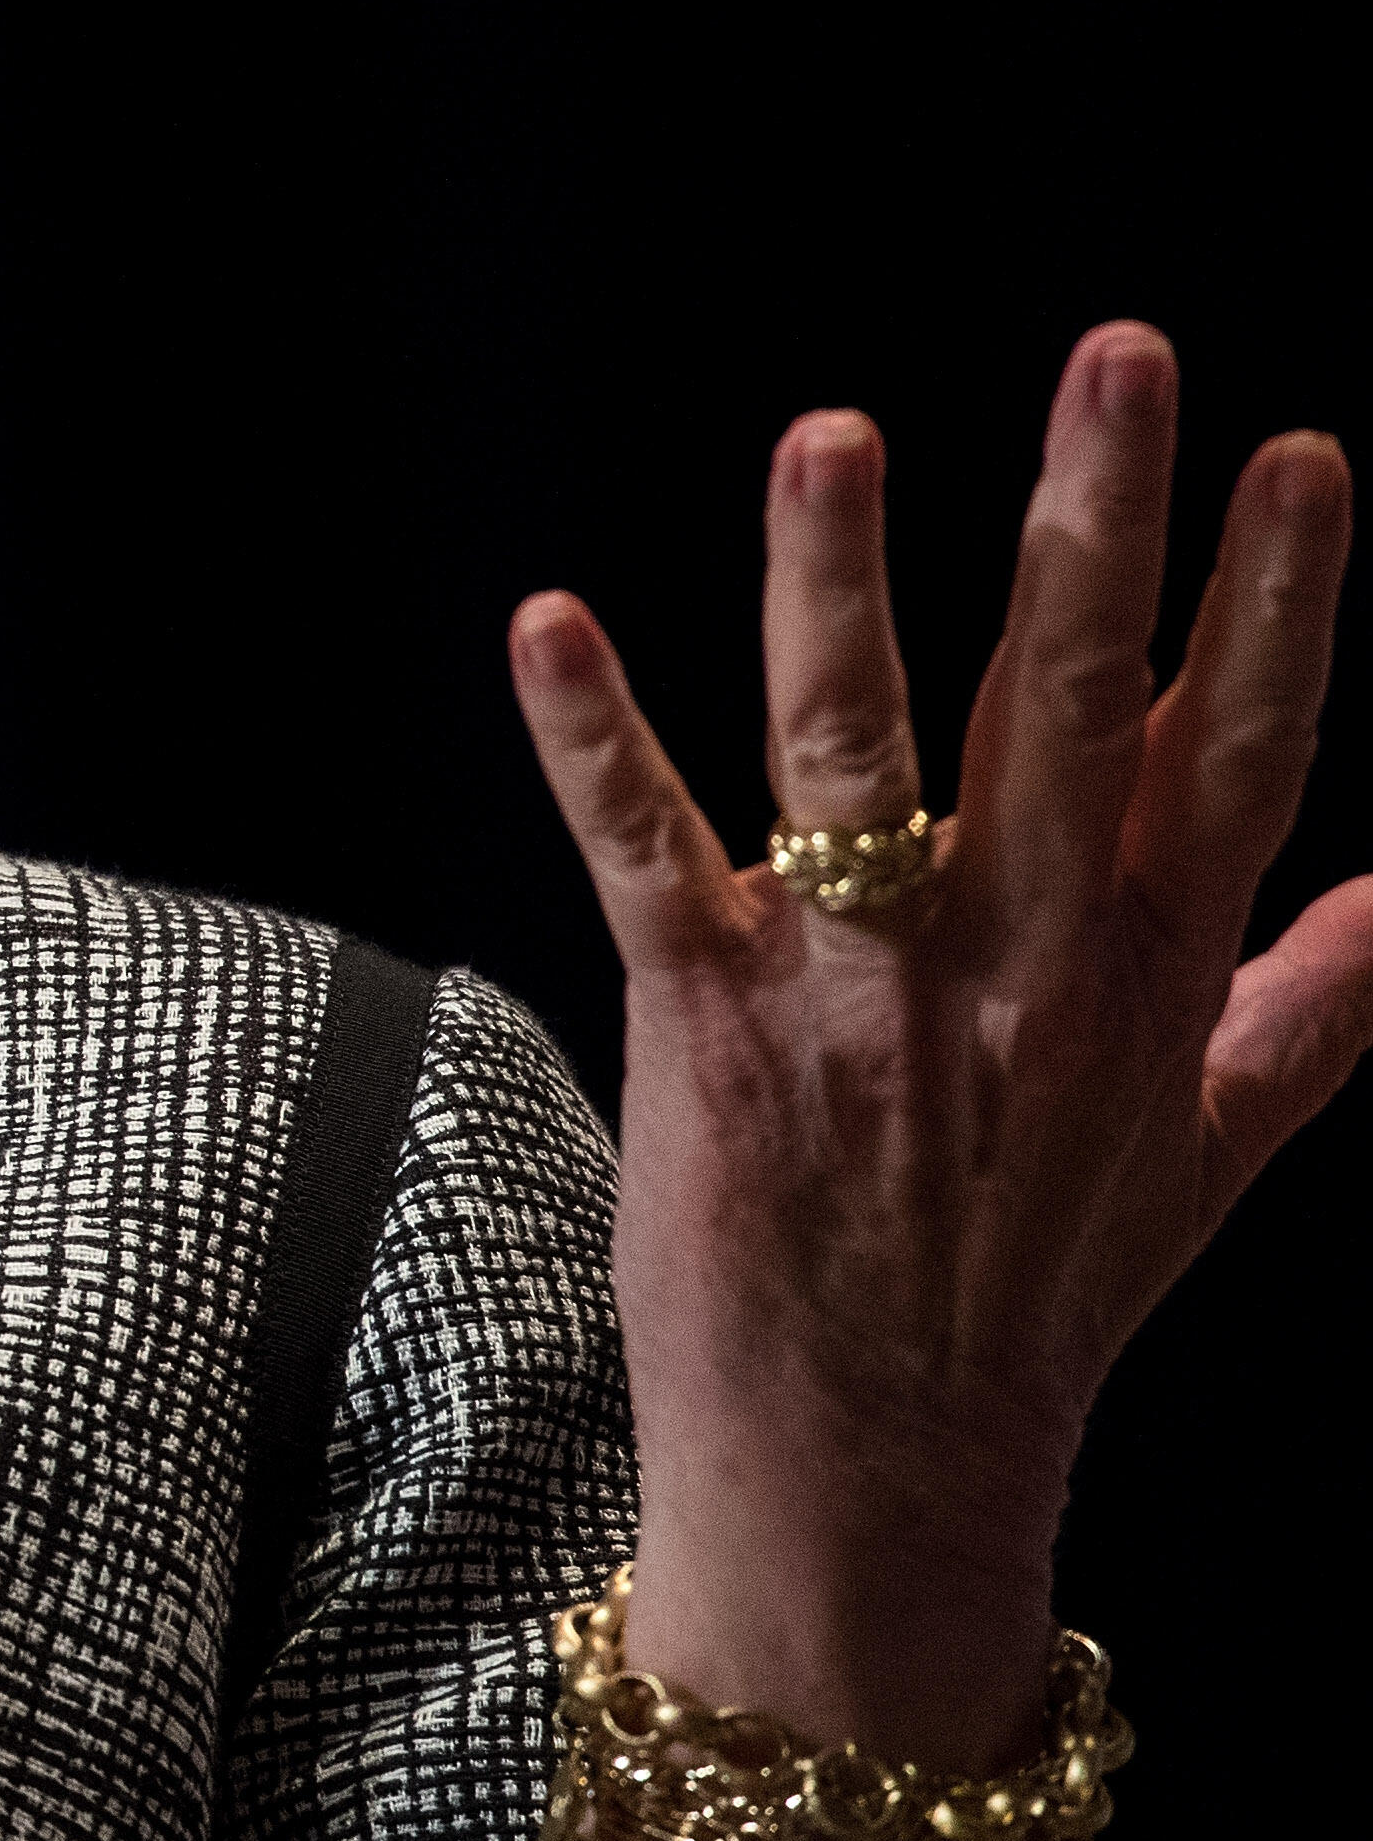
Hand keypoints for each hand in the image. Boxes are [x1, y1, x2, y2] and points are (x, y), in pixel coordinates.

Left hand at [508, 322, 1364, 1764]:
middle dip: (1097, 525)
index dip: (1278, 601)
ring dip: (837, 590)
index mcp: (1147, 974)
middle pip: (1072, 710)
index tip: (1303, 452)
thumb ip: (1321, 996)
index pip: (1238, 752)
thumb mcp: (1221, 1146)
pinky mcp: (706, 1026)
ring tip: (831, 433)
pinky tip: (545, 620)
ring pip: (856, 757)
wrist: (879, 1487)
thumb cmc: (1038, 1295)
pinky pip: (644, 856)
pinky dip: (591, 738)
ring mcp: (861, 996)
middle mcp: (1021, 969)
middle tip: (1124, 352)